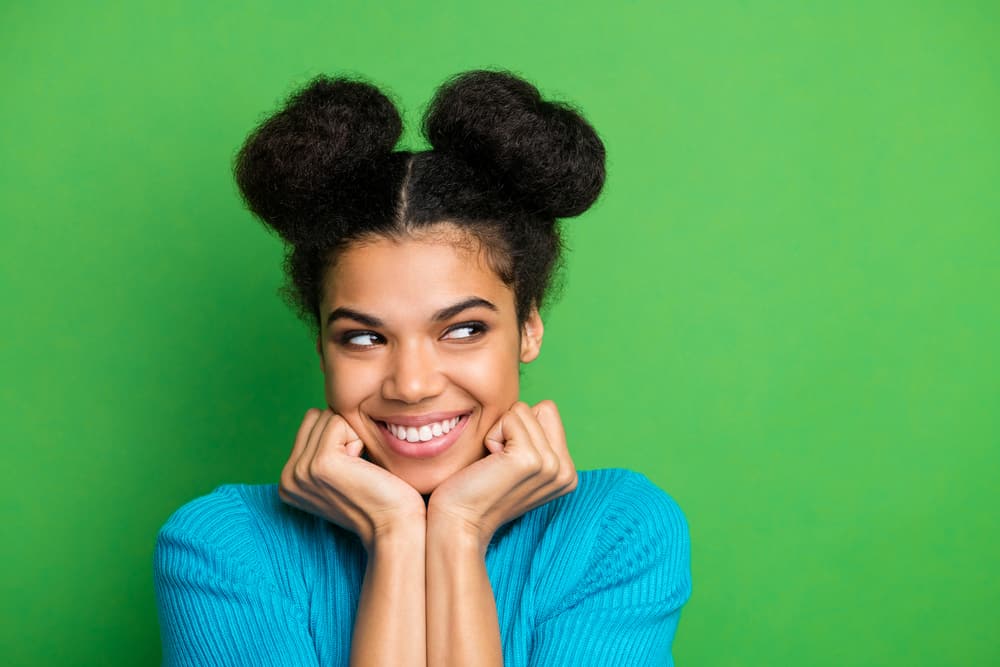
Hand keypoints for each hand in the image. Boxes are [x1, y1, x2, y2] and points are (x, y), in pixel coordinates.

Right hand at [278, 408, 425, 552]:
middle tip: (357, 469)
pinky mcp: (321, 463)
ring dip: (353, 436)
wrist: (395, 525)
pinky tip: (363, 467)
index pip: (311, 423)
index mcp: (289, 479)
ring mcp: (301, 470)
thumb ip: (322, 446)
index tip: (352, 470)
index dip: (340, 437)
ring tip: (360, 469)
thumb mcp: (341, 471)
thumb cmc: (379, 494)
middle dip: (344, 434)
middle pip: (317, 417)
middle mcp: (289, 477)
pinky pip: (339, 422)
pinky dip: (358, 438)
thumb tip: (323, 411)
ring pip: (328, 417)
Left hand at [426, 400, 577, 552]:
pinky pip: (510, 418)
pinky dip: (493, 435)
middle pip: (542, 408)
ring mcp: (551, 466)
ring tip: (495, 463)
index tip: (509, 460)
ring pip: (523, 410)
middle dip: (514, 426)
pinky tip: (490, 463)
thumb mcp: (520, 463)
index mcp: (568, 472)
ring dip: (500, 432)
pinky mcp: (530, 460)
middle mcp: (566, 471)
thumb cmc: (480, 487)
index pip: (549, 412)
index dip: (522, 428)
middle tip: (501, 461)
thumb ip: (538, 440)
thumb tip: (537, 408)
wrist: (459, 520)